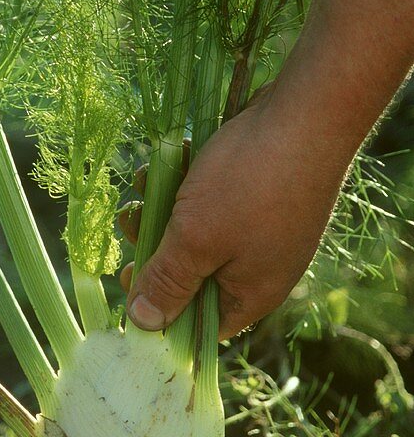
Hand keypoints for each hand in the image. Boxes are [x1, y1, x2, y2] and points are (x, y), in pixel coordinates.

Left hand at [122, 85, 348, 338]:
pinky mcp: (258, 190)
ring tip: (143, 186)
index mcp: (251, 293)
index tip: (127, 280)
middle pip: (193, 274)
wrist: (308, 111)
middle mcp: (260, 266)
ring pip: (197, 231)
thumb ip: (168, 282)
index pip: (199, 325)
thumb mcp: (196, 239)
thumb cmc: (250, 183)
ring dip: (164, 210)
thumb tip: (143, 324)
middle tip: (130, 220)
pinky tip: (170, 159)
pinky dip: (186, 184)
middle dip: (155, 248)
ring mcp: (261, 226)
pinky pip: (212, 199)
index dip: (161, 311)